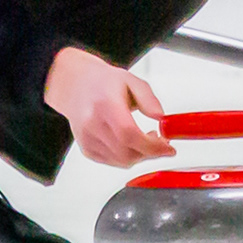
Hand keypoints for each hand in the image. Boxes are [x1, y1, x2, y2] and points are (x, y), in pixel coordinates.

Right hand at [43, 46, 175, 167]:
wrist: (75, 86)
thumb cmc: (101, 82)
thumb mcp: (131, 80)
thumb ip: (149, 99)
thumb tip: (161, 117)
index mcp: (105, 104)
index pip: (128, 134)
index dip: (151, 145)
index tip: (167, 147)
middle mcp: (93, 124)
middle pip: (126, 152)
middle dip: (150, 153)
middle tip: (160, 143)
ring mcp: (88, 139)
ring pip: (122, 161)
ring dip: (140, 155)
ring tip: (145, 139)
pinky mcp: (87, 149)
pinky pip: (113, 162)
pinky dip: (127, 157)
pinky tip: (130, 143)